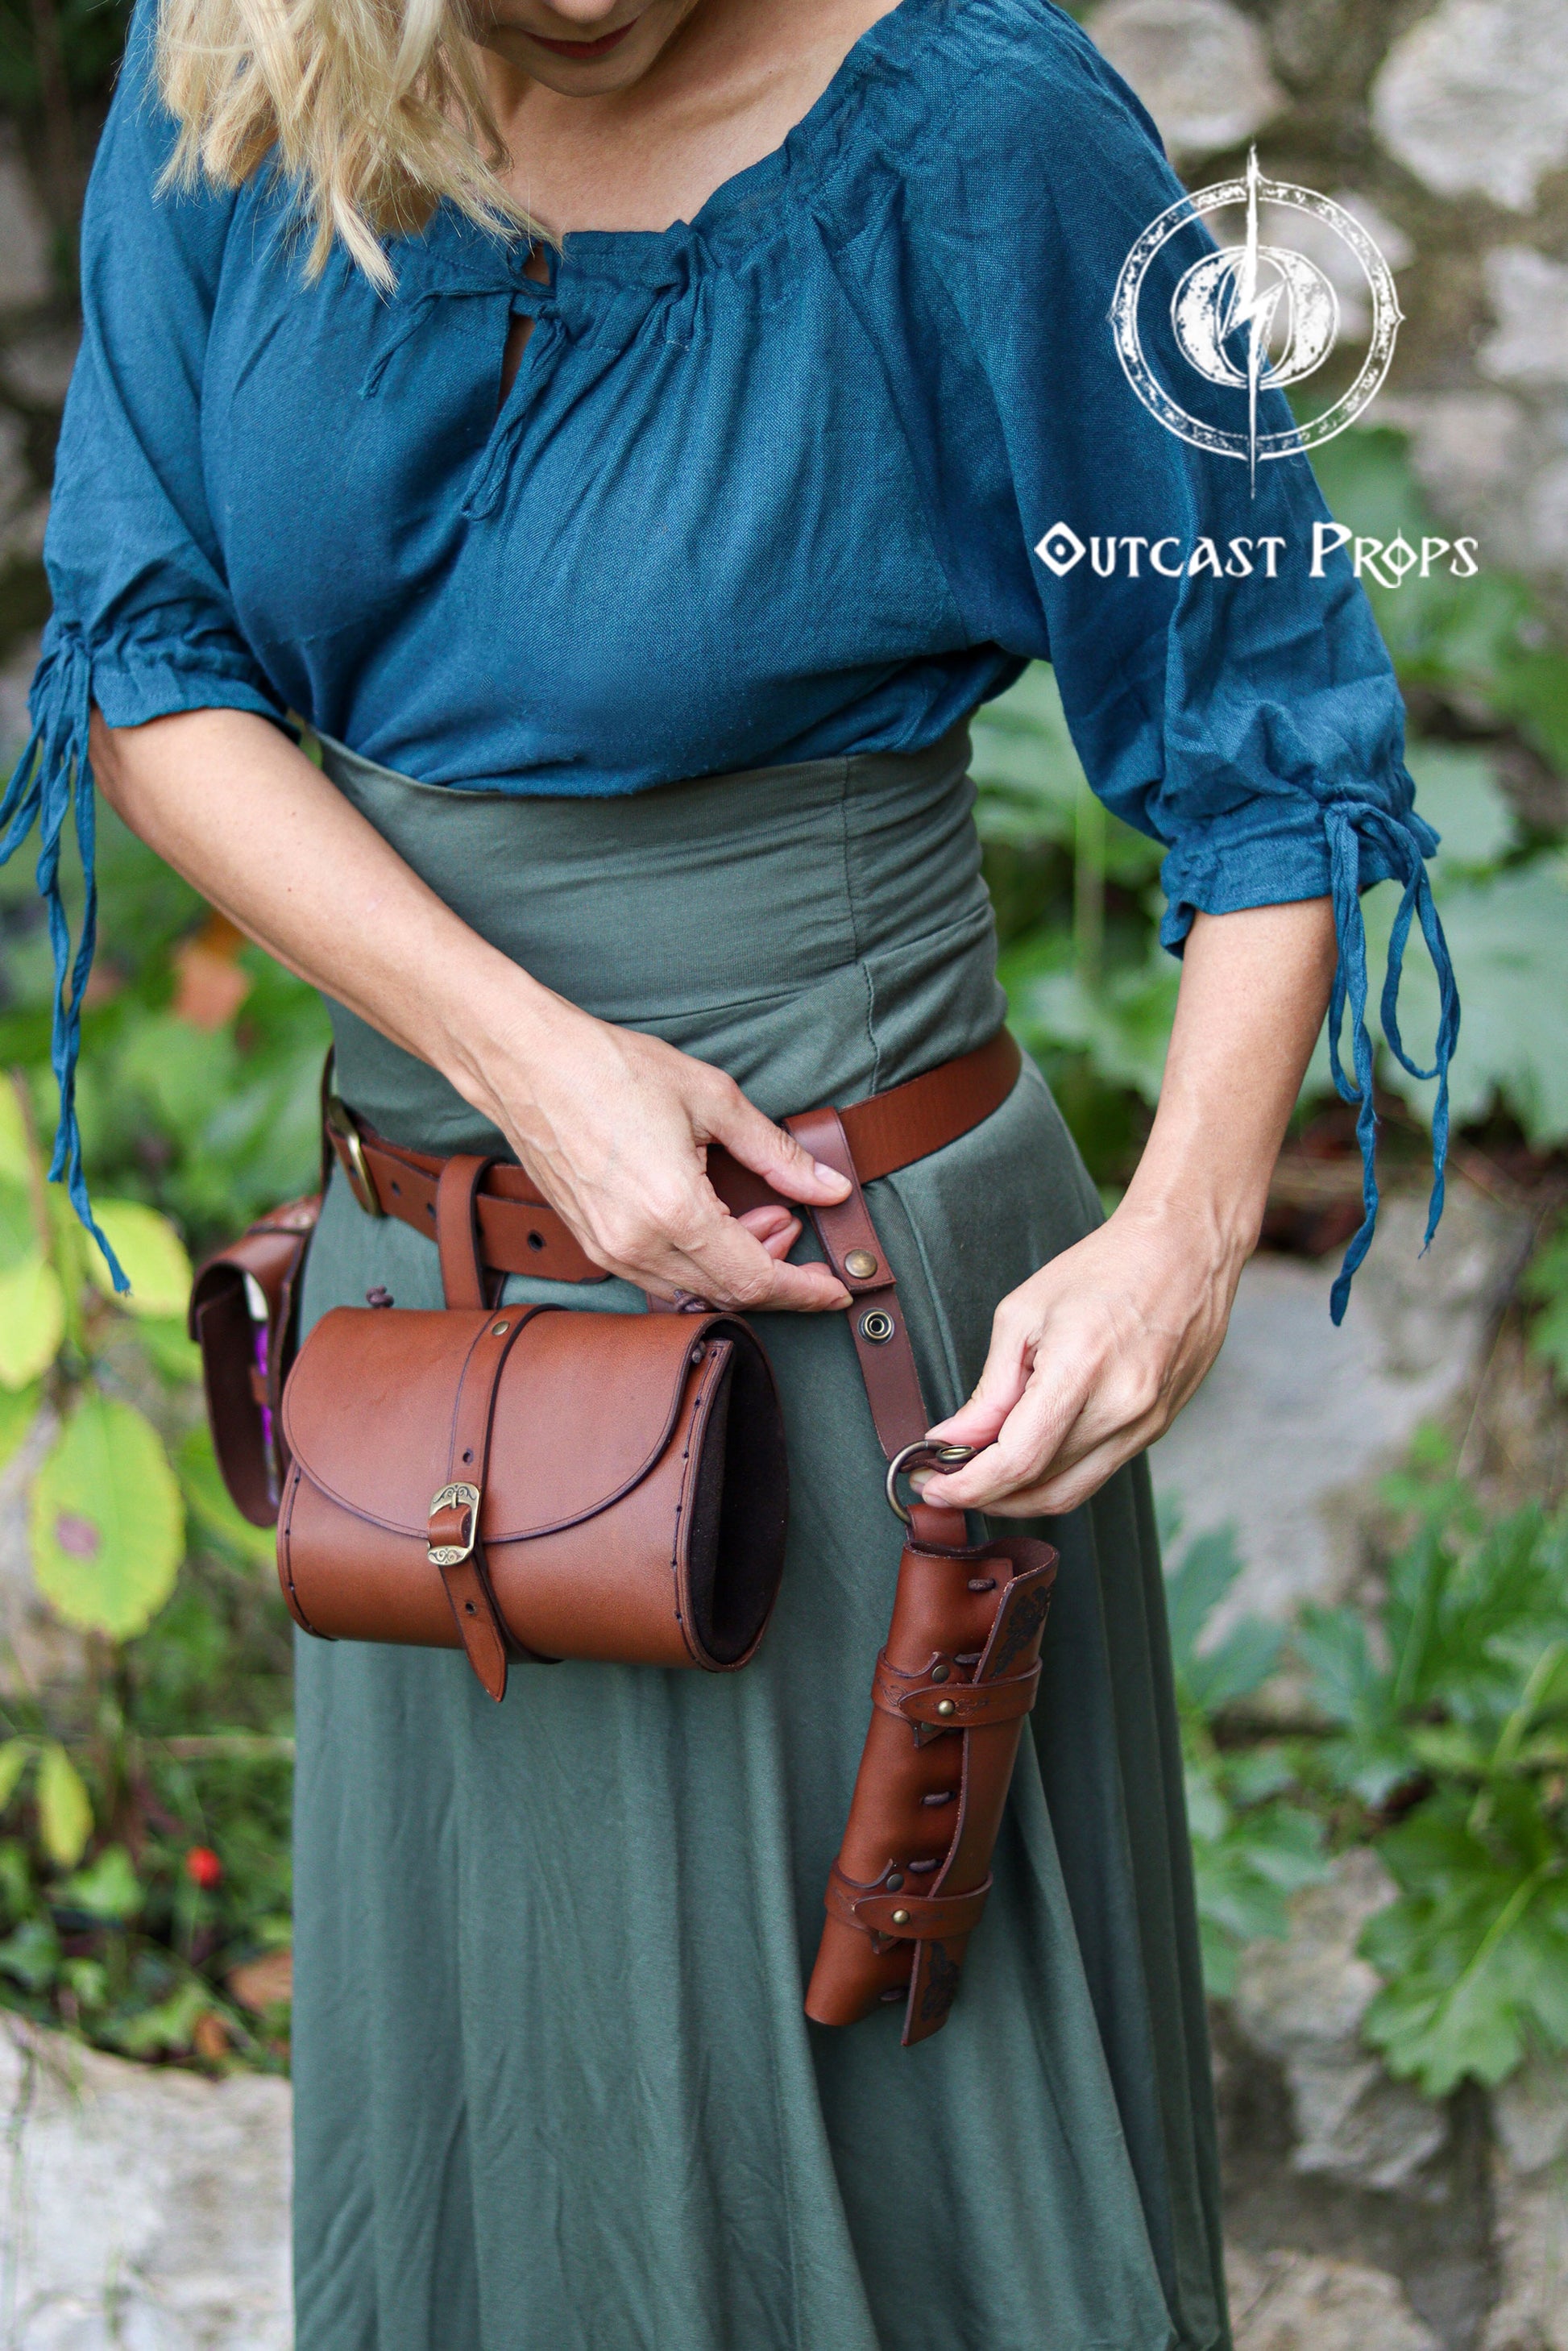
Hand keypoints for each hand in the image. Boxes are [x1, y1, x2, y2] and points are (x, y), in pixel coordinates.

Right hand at [467, 984, 853, 1311]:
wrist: (527, 1063)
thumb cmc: (610, 1069)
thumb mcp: (713, 1100)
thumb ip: (776, 1153)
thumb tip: (828, 1186)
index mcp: (673, 1210)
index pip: (755, 1278)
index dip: (804, 1291)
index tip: (837, 1290)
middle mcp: (637, 1244)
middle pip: (727, 1293)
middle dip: (775, 1272)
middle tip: (796, 1226)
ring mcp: (608, 1249)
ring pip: (693, 1290)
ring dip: (736, 1267)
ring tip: (760, 1216)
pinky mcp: (592, 1243)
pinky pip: (660, 1276)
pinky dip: (699, 1263)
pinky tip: (715, 1223)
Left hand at [912, 1201, 1243, 1517]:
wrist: (1184, 1250)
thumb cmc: (1104, 1268)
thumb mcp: (1023, 1314)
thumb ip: (989, 1390)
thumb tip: (953, 1439)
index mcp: (1081, 1367)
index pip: (1018, 1460)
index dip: (968, 1486)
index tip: (934, 1488)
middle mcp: (1121, 1406)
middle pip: (1041, 1486)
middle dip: (985, 1495)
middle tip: (945, 1483)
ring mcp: (1146, 1423)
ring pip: (1071, 1491)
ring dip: (1019, 1497)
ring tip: (980, 1475)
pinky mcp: (1157, 1428)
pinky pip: (1097, 1471)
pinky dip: (1054, 1475)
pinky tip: (1027, 1458)